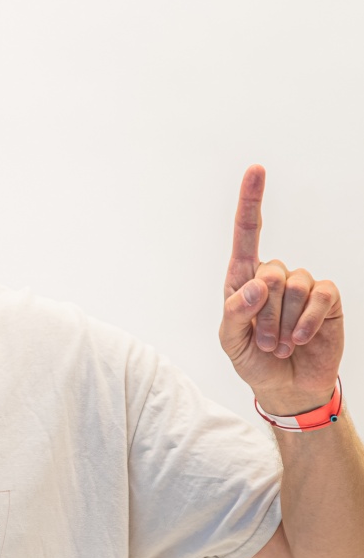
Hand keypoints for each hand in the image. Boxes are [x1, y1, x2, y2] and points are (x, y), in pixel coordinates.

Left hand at [220, 165, 343, 414]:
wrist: (287, 386)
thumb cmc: (253, 360)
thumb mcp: (231, 341)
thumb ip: (235, 312)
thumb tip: (258, 284)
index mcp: (243, 280)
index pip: (246, 234)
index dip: (251, 201)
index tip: (256, 170)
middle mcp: (273, 276)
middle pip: (269, 273)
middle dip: (264, 315)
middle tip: (265, 342)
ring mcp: (302, 285)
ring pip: (294, 285)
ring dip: (284, 322)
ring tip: (281, 344)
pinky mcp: (326, 298)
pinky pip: (319, 295)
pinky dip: (307, 321)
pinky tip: (302, 338)